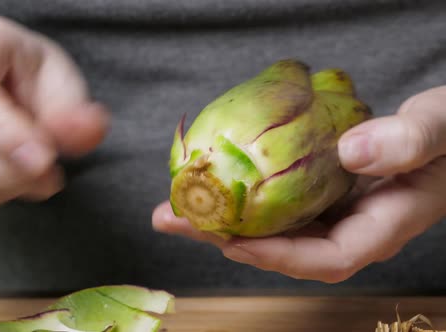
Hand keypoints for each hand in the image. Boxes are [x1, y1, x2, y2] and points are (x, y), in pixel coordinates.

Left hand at [153, 86, 445, 282]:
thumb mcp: (442, 127)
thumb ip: (410, 142)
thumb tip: (351, 153)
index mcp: (384, 223)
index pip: (327, 259)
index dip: (277, 257)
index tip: (230, 242)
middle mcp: (354, 226)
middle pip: (285, 249)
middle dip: (227, 240)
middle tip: (172, 220)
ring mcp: (337, 210)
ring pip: (276, 228)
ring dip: (224, 220)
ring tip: (175, 207)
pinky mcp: (324, 190)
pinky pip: (279, 204)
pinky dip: (245, 198)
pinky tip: (214, 186)